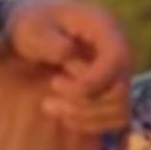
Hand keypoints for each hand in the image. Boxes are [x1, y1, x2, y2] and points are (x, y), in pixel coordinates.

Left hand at [0, 0, 132, 134]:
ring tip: (49, 105)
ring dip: (84, 114)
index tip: (55, 84)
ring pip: (120, 108)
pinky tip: (64, 114)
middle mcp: (120, 50)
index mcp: (104, 26)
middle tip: (48, 94)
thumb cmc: (32, 26)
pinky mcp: (116, 92)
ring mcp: (121, 73)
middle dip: (82, 100)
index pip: (116, 58)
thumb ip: (45, 39)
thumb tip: (68, 53)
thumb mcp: (29, 27)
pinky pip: (117, 118)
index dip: (92, 80)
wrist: (36, 32)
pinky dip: (91, 123)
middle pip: (120, 89)